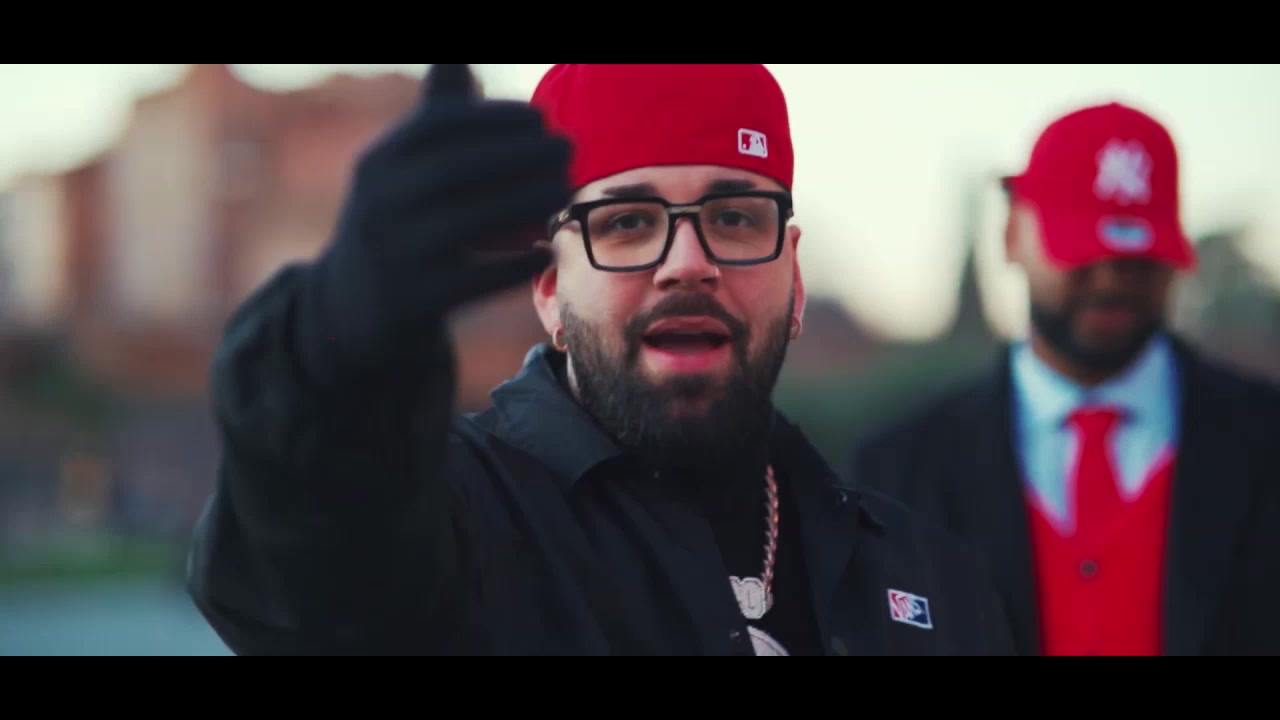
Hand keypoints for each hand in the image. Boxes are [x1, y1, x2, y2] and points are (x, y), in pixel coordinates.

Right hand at [300, 64, 572, 380]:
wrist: (354, 307)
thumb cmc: (399, 220)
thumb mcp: (401, 170)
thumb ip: (434, 117)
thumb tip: (456, 60)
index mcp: (378, 163)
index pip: (437, 126)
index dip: (493, 116)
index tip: (540, 117)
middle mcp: (377, 204)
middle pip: (456, 170)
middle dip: (519, 154)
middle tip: (568, 148)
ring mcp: (393, 254)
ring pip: (469, 223)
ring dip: (526, 203)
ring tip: (563, 192)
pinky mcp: (413, 301)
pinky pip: (474, 280)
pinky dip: (513, 266)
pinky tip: (546, 251)